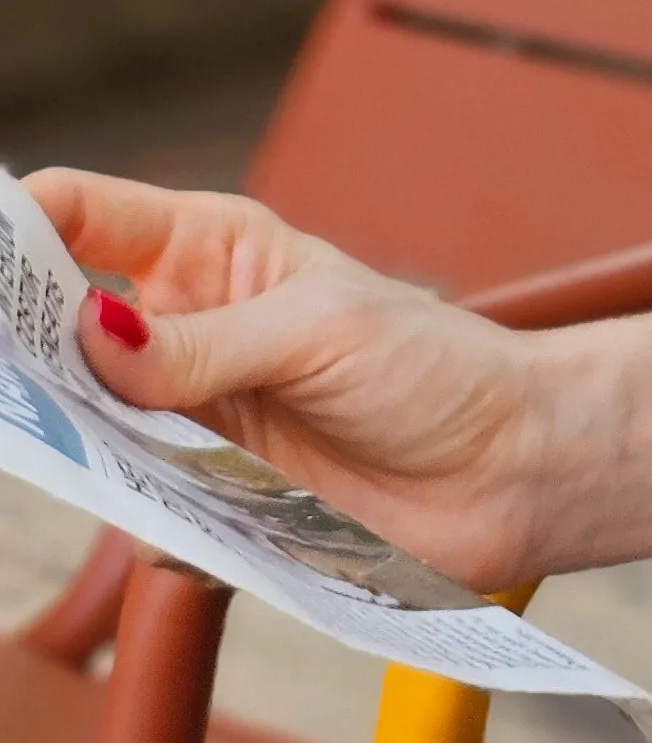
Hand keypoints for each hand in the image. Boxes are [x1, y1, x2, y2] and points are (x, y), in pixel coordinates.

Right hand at [27, 171, 560, 592]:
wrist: (510, 468)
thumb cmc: (433, 368)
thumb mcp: (319, 332)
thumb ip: (203, 344)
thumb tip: (91, 335)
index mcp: (211, 251)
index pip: (86, 217)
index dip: (21, 225)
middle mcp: (185, 332)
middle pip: (60, 329)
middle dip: (23, 349)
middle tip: (11, 380)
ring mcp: (193, 419)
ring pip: (87, 429)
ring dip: (80, 445)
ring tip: (89, 451)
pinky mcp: (211, 501)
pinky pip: (141, 520)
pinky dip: (148, 526)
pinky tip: (183, 522)